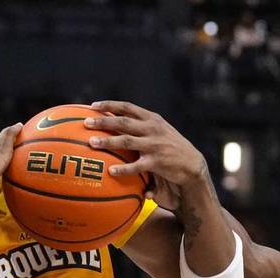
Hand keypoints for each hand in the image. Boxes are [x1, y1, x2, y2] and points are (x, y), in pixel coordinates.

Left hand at [84, 100, 211, 210]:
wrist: (193, 165)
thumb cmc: (171, 149)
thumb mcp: (159, 132)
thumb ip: (141, 127)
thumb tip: (116, 124)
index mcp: (151, 119)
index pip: (127, 107)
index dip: (109, 105)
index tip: (92, 106)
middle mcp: (152, 129)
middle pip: (123, 122)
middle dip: (103, 121)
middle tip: (86, 123)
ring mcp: (154, 145)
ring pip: (126, 141)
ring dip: (107, 141)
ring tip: (92, 143)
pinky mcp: (157, 162)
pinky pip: (136, 165)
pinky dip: (123, 168)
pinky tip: (111, 171)